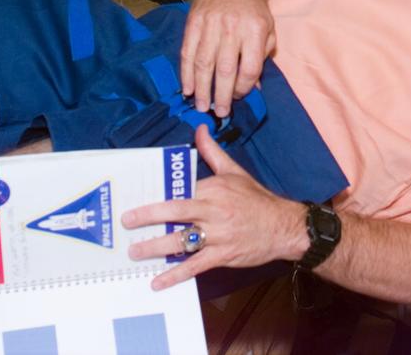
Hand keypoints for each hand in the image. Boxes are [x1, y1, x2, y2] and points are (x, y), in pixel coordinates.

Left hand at [123, 125, 306, 289]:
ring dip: (155, 247)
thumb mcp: (235, 172)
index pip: (182, 188)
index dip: (159, 194)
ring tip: (134, 252)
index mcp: (215, 188)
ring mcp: (218, 234)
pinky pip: (195, 265)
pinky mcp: (222, 255)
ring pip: (182, 240)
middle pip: (176, 212)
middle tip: (127, 221)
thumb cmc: (257, 200)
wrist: (283, 227)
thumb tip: (200, 129)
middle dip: (149, 216)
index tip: (137, 197)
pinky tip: (158, 281)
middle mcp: (214, 210)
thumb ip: (213, 152)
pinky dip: (175, 274)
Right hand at [179, 0, 274, 115]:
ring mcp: (211, 25)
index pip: (250, 67)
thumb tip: (253, 86)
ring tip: (202, 106)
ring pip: (204, 63)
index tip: (240, 96)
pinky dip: (186, 72)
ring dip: (202, 88)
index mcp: (255, 30)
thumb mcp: (268, 28)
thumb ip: (262, 57)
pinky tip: (187, 87)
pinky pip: (188, 51)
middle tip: (219, 112)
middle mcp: (232, 28)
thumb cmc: (253, 6)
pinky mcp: (194, 22)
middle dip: (222, 95)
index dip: (245, 87)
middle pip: (225, 69)